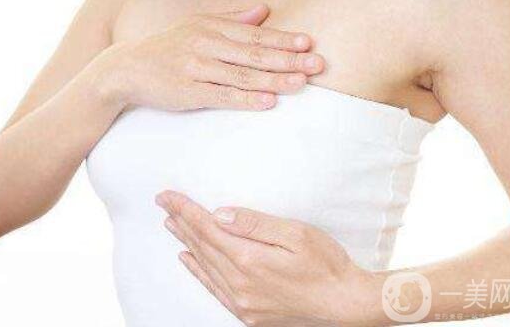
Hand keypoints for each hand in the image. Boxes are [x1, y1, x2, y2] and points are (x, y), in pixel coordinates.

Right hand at [97, 4, 324, 111]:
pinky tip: (268, 102)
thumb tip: (264, 10)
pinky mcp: (188, 92)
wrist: (127, 68)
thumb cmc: (169, 47)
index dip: (283, 39)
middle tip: (318, 64)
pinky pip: (222, 96)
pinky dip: (246, 99)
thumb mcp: (198, 25)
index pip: (254, 34)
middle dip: (288, 59)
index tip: (308, 43)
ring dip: (274, 80)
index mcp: (212, 27)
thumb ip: (232, 19)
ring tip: (301, 83)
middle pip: (254, 53)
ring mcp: (197, 68)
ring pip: (242, 75)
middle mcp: (206, 44)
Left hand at [156, 191, 380, 326]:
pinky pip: (214, 288)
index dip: (185, 210)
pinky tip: (189, 261)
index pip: (207, 228)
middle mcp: (240, 283)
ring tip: (171, 225)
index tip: (167, 197)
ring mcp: (243, 301)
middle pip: (202, 245)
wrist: (345, 304)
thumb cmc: (326, 265)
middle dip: (181, 221)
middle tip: (164, 204)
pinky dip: (198, 271)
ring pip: (205, 265)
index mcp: (250, 259)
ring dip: (186, 243)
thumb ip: (254, 224)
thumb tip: (220, 215)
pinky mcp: (249, 312)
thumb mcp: (296, 234)